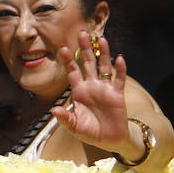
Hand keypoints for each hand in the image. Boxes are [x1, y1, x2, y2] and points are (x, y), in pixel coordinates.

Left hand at [52, 31, 139, 158]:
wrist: (110, 140)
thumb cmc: (90, 131)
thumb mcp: (75, 127)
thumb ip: (65, 118)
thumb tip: (53, 110)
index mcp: (79, 91)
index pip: (72, 72)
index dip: (68, 60)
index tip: (62, 48)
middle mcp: (91, 85)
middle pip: (88, 63)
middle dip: (85, 49)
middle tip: (82, 33)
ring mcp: (105, 88)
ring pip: (103, 67)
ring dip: (103, 53)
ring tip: (101, 39)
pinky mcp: (117, 94)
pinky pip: (118, 79)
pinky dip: (120, 69)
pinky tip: (119, 59)